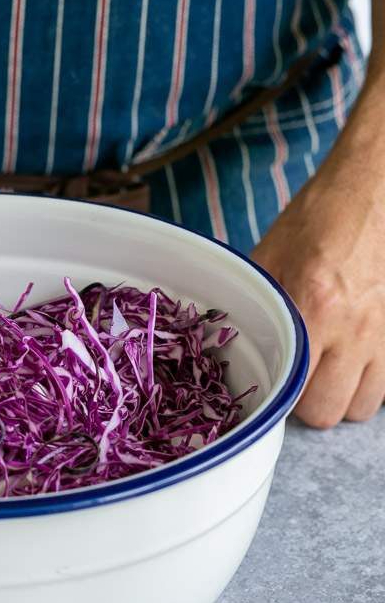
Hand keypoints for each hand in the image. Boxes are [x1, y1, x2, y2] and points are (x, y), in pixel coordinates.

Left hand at [252, 84, 384, 426]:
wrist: (373, 190)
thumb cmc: (318, 220)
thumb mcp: (269, 258)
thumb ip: (254, 304)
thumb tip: (232, 339)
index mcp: (314, 308)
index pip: (295, 392)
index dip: (278, 397)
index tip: (271, 384)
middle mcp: (355, 329)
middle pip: (330, 412)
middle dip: (309, 403)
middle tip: (298, 379)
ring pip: (365, 406)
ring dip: (343, 395)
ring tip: (328, 370)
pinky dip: (370, 380)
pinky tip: (354, 358)